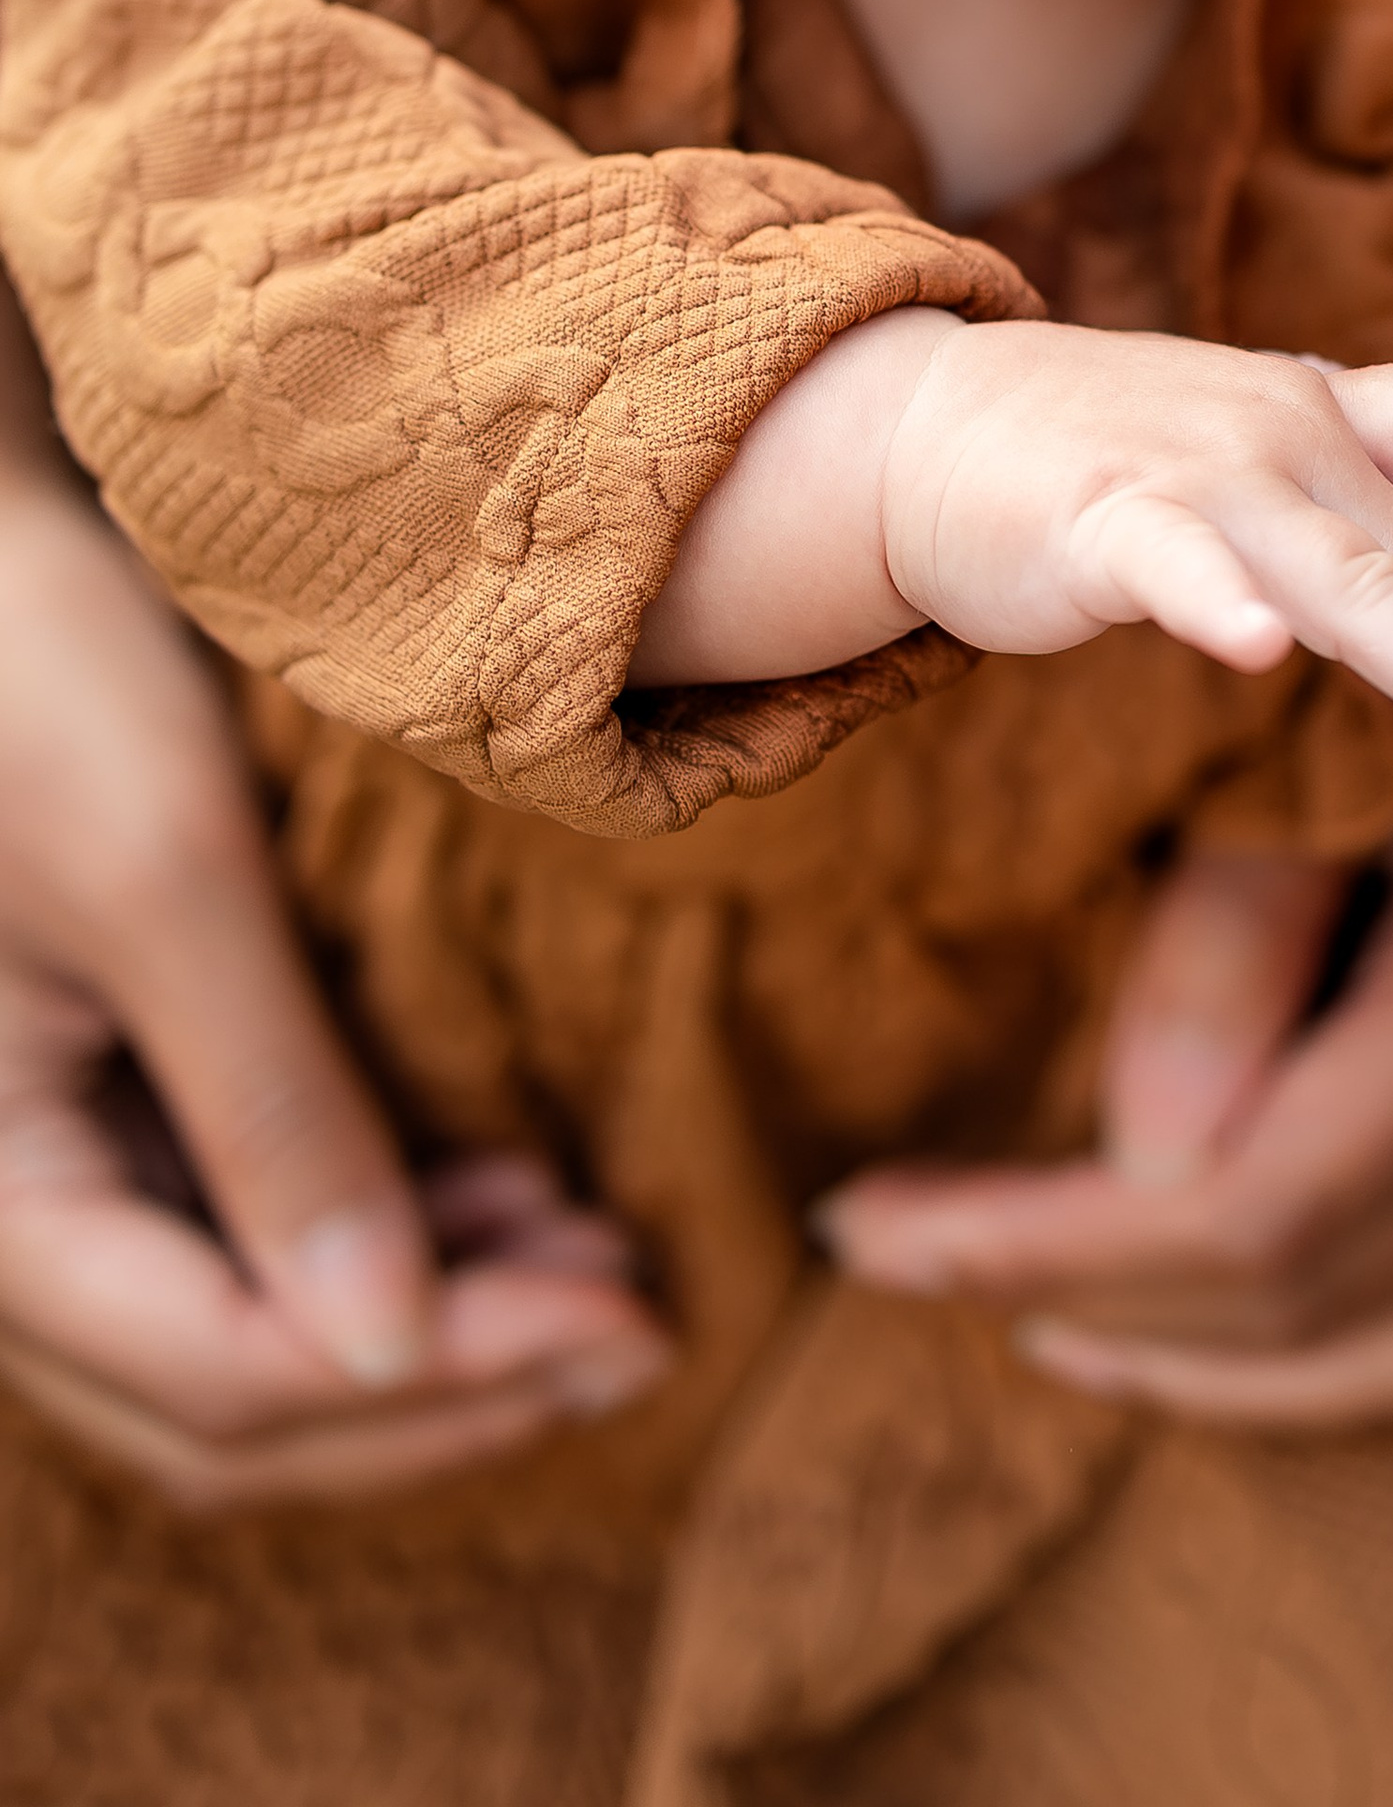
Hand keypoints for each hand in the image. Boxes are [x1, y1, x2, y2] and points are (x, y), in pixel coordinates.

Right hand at [0, 294, 670, 1504]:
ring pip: (242, 1330)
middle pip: (230, 1398)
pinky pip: (243, 1229)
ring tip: (601, 1259)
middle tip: (648, 1329)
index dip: (445, 1378)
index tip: (636, 1320)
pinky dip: (383, 1234)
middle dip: (448, 1386)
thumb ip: (275, 1115)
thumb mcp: (169, 881)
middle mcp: (8, 1215)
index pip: (228, 1376)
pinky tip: (513, 1187)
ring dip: (427, 1321)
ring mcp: (55, 1159)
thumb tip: (399, 1348)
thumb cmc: (35, 674)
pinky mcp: (107, 1088)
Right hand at [638, 312, 1392, 801]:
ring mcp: (1194, 475)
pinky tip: (1260, 648)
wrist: (917, 427)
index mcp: (1314, 422)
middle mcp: (1274, 439)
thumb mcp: (1241, 477)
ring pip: (1338, 580)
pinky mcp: (1100, 520)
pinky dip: (1220, 605)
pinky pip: (1174, 568)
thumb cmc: (1093, 465)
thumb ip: (1340, 540)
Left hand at [820, 751, 1392, 1425]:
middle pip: (1308, 1280)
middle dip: (1077, 1288)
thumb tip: (1143, 1166)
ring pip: (1387, 1349)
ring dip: (1188, 1352)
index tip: (873, 1223)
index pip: (1259, 1198)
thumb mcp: (1328, 752)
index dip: (1052, 1238)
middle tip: (898, 1250)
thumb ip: (1231, 940)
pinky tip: (1188, 1336)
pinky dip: (1312, 1362)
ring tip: (1031, 1311)